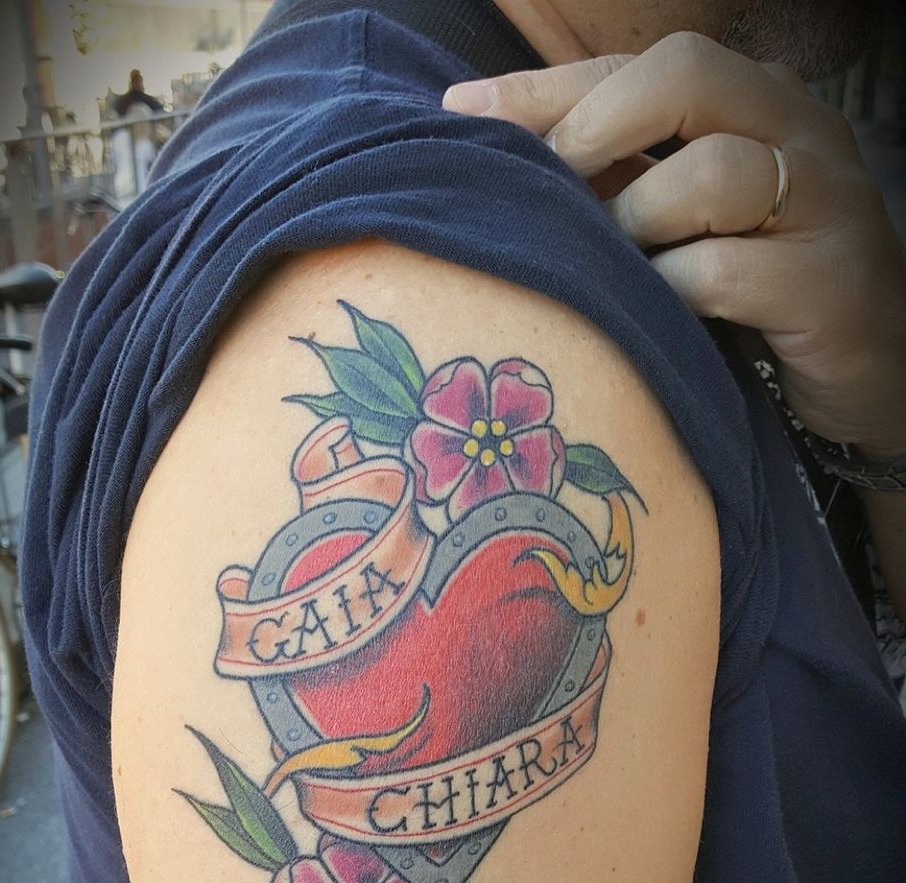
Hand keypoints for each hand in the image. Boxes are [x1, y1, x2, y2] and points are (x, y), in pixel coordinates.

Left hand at [444, 32, 905, 458]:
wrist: (873, 373)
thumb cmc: (760, 297)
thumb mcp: (692, 222)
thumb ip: (625, 180)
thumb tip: (501, 161)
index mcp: (759, 104)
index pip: (646, 65)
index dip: (549, 86)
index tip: (462, 111)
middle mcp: (800, 133)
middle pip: (689, 75)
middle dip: (593, 128)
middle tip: (545, 190)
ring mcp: (825, 203)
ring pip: (711, 172)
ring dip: (636, 220)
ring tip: (614, 267)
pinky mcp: (830, 284)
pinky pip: (727, 272)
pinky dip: (671, 293)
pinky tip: (652, 316)